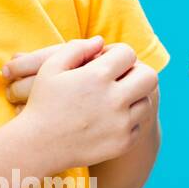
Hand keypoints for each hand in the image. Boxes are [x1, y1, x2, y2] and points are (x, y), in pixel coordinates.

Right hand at [9, 37, 159, 174]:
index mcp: (97, 76)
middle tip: (121, 77)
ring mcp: (121, 123)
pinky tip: (109, 118)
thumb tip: (101, 41)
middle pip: (149, 76)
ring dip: (133, 96)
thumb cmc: (43, 103)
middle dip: (136, 72)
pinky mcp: (124, 142)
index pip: (128, 54)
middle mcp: (114, 99)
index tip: (106, 60)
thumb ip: (76, 48)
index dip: (117, 53)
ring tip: (114, 98)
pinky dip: (127, 120)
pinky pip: (138, 124)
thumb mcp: (50, 68)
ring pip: (146, 101)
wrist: (39, 146)